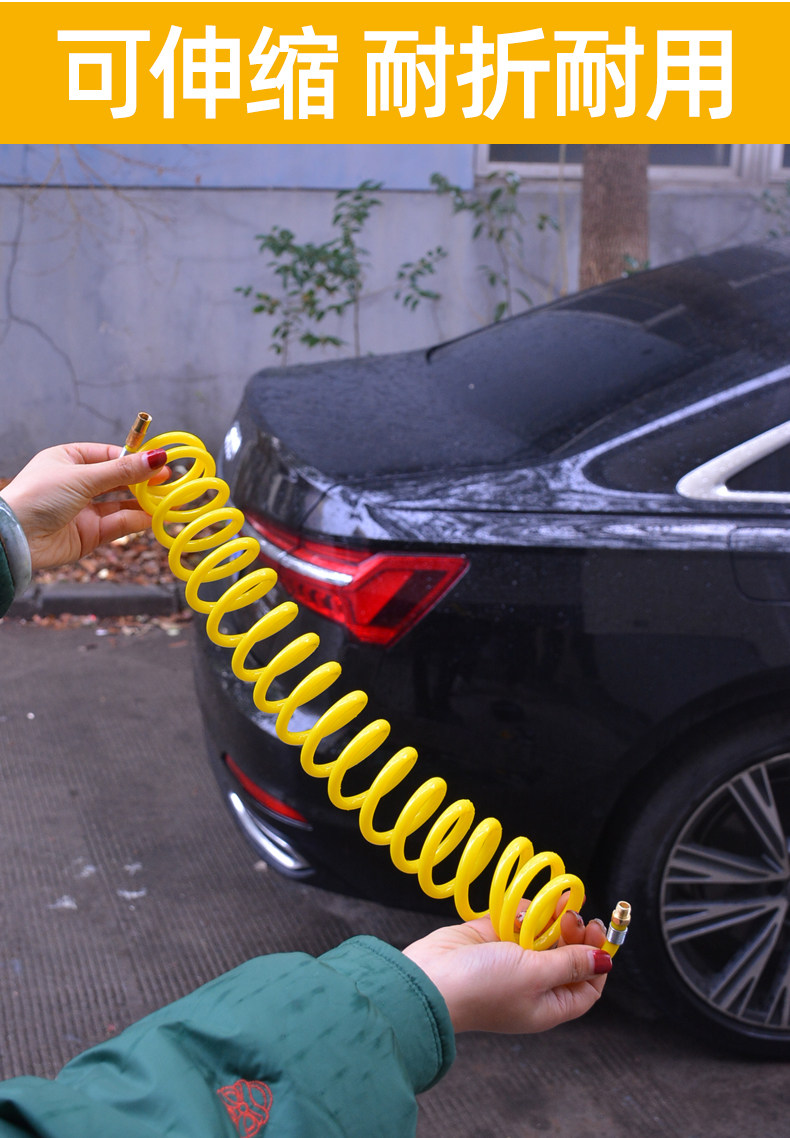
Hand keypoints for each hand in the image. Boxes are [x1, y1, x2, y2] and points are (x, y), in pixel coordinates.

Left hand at [1, 443, 168, 570]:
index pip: (109, 455)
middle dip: (142, 481)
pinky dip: (134, 521)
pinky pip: (117, 524)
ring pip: (120, 504)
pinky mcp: (88, 535)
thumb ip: (123, 471)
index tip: (158, 461)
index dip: (133, 459)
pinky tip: (150, 517)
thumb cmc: (38, 496)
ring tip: (166, 500)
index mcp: (68, 460)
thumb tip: (157, 456)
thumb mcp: (83, 477)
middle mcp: (77, 484)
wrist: (15, 539)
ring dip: (142, 502)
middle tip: (168, 481)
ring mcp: (83, 510)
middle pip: (118, 480)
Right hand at [403, 906, 608, 1034]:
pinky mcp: (488, 940)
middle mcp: (530, 985)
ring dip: (549, 918)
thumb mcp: (535, 975)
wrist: (427, 980)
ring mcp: (508, 962)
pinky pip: (515, 922)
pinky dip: (522, 911)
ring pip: (540, 936)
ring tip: (554, 904)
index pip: (586, 987)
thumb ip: (570, 963)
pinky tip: (523, 906)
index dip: (596, 960)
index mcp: (546, 1006)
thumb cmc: (482, 987)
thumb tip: (606, 962)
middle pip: (565, 958)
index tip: (597, 931)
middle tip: (573, 915)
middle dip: (574, 934)